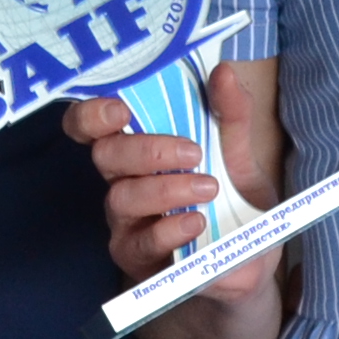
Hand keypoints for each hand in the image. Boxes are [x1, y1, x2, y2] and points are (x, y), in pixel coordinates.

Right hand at [66, 91, 268, 304]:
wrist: (245, 266)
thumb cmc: (231, 205)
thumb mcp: (240, 157)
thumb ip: (231, 116)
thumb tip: (224, 71)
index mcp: (137, 151)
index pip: (92, 126)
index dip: (92, 114)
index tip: (121, 108)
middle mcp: (122, 183)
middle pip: (105, 156)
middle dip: (146, 149)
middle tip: (194, 152)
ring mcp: (126, 224)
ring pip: (122, 198)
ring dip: (166, 189)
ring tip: (208, 188)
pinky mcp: (139, 261)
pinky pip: (142, 242)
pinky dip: (170, 229)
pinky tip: (197, 222)